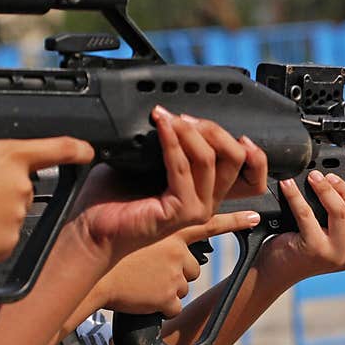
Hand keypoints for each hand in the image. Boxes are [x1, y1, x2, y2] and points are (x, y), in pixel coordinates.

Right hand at [0, 137, 93, 264]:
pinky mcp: (11, 242)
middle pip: (22, 191)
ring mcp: (18, 215)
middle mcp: (22, 184)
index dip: (75, 150)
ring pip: (12, 217)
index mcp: (8, 155)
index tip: (89, 152)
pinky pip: (3, 240)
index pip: (56, 148)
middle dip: (1, 196)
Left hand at [72, 106, 254, 262]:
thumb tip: (177, 116)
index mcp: (206, 192)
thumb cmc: (115, 198)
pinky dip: (172, 142)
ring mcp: (196, 209)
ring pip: (211, 159)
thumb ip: (172, 145)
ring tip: (169, 118)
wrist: (92, 227)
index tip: (228, 128)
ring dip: (190, 132)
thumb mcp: (150, 163)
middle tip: (186, 118)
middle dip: (214, 130)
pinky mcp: (180, 211)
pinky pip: (182, 167)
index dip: (252, 151)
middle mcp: (207, 202)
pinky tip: (161, 127)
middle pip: (235, 159)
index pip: (249, 172)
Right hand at [94, 211, 259, 317]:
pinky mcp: (168, 296)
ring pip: (182, 283)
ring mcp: (175, 273)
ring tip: (143, 280)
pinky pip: (171, 305)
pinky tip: (142, 298)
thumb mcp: (130, 217)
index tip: (257, 219)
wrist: (87, 268)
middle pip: (194, 263)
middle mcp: (179, 248)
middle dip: (178, 267)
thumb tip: (152, 211)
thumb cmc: (101, 239)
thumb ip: (149, 216)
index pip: (211, 221)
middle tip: (152, 266)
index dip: (236, 221)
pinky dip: (159, 305)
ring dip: (168, 285)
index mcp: (171, 226)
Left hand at [258, 170, 344, 285]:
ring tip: (314, 178)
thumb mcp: (335, 240)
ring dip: (326, 188)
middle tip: (331, 178)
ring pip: (340, 211)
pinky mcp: (313, 249)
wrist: (277, 270)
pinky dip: (296, 195)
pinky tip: (288, 185)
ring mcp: (334, 254)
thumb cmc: (305, 248)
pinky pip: (307, 213)